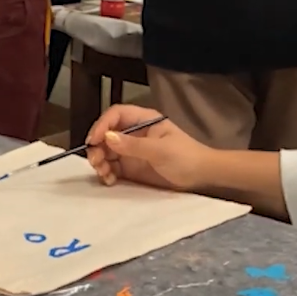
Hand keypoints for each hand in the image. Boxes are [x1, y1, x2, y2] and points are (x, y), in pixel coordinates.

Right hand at [86, 105, 212, 191]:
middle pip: (106, 134)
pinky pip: (113, 168)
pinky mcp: (132, 167)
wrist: (202, 175)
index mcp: (143, 120)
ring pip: (106, 152)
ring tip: (103, 173)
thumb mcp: (160, 150)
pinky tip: (109, 180)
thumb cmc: (185, 156)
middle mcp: (134, 133)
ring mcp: (132, 151)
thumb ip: (133, 145)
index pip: (116, 115)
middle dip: (97, 147)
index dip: (102, 125)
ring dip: (100, 161)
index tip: (94, 141)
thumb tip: (107, 138)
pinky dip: (107, 173)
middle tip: (96, 161)